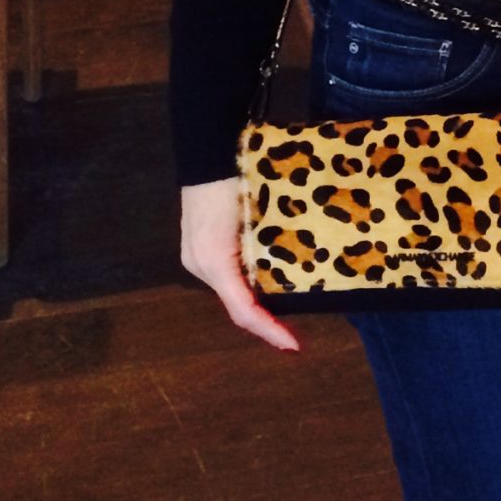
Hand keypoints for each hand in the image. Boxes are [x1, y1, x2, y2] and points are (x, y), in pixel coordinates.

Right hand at [180, 177, 300, 352]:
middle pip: (240, 306)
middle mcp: (204, 266)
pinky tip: (273, 286)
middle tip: (295, 336)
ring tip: (288, 317)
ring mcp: (204, 257)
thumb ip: (252, 262)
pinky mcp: (209, 246)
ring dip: (261, 305)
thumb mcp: (239, 228)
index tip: (296, 347)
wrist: (211, 153)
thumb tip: (275, 295)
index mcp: (213, 264)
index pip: (243, 310)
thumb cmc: (226, 187)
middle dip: (266, 322)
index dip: (269, 331)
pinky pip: (233, 275)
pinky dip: (253, 285)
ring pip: (238, 291)